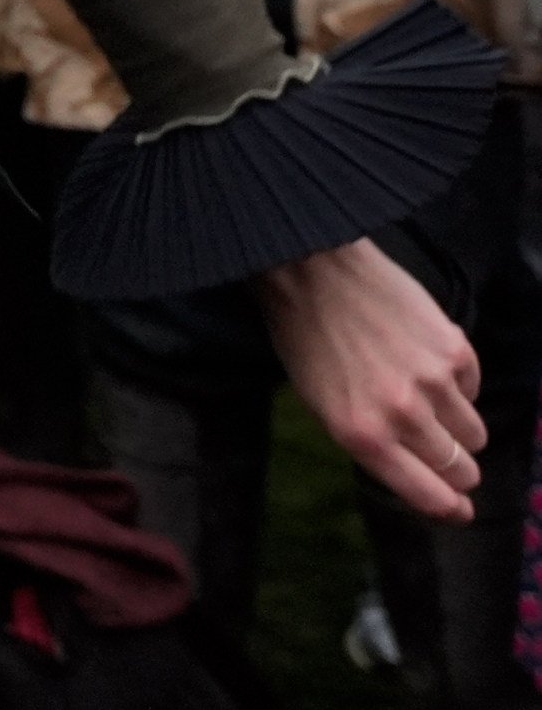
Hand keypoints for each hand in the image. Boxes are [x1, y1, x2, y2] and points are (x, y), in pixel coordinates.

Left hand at [263, 237, 483, 519]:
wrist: (311, 270)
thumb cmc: (304, 338)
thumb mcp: (318, 404)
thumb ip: (370, 443)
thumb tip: (418, 473)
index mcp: (362, 436)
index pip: (428, 495)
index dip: (450, 507)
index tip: (459, 509)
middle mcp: (403, 416)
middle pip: (461, 469)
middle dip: (457, 468)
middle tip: (445, 453)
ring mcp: (434, 383)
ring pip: (475, 433)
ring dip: (459, 427)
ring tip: (429, 401)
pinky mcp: (455, 349)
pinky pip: (474, 389)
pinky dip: (459, 387)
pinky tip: (429, 366)